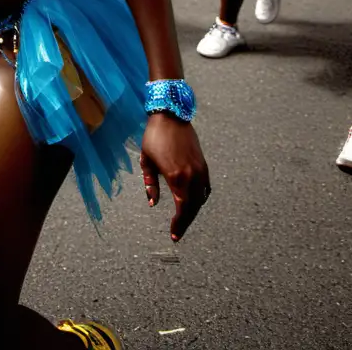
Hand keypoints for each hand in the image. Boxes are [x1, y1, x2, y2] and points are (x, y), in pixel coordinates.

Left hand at [140, 112, 210, 241]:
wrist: (170, 116)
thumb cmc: (154, 137)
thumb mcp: (146, 161)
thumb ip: (150, 184)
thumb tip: (153, 202)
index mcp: (176, 176)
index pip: (181, 209)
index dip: (179, 225)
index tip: (174, 236)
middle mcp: (192, 176)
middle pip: (192, 208)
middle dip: (185, 222)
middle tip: (177, 233)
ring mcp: (200, 170)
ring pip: (200, 200)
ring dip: (192, 212)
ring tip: (183, 220)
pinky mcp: (203, 165)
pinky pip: (205, 188)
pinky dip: (200, 199)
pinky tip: (193, 203)